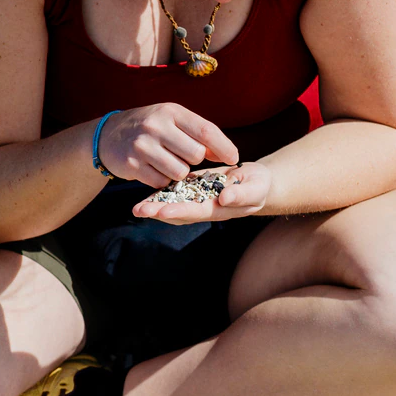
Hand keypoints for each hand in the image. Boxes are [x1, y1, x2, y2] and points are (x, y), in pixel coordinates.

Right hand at [96, 104, 240, 186]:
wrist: (108, 135)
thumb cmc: (150, 126)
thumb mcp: (172, 120)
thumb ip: (197, 134)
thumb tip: (225, 154)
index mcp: (171, 112)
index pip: (206, 131)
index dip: (223, 147)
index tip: (234, 158)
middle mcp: (156, 126)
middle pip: (195, 155)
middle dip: (195, 160)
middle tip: (183, 156)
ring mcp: (142, 146)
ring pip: (180, 172)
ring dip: (178, 172)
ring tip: (167, 162)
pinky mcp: (132, 165)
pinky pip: (161, 182)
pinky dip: (162, 180)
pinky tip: (153, 169)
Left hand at [133, 161, 272, 222]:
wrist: (256, 181)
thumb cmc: (259, 185)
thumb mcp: (257, 188)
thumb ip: (243, 195)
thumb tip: (225, 198)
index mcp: (220, 209)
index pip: (197, 212)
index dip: (180, 211)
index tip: (163, 210)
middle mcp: (205, 208)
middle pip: (179, 213)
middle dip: (159, 212)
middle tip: (139, 210)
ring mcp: (198, 201)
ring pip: (174, 206)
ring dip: (155, 207)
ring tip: (137, 208)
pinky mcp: (193, 191)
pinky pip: (175, 195)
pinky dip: (160, 196)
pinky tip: (146, 196)